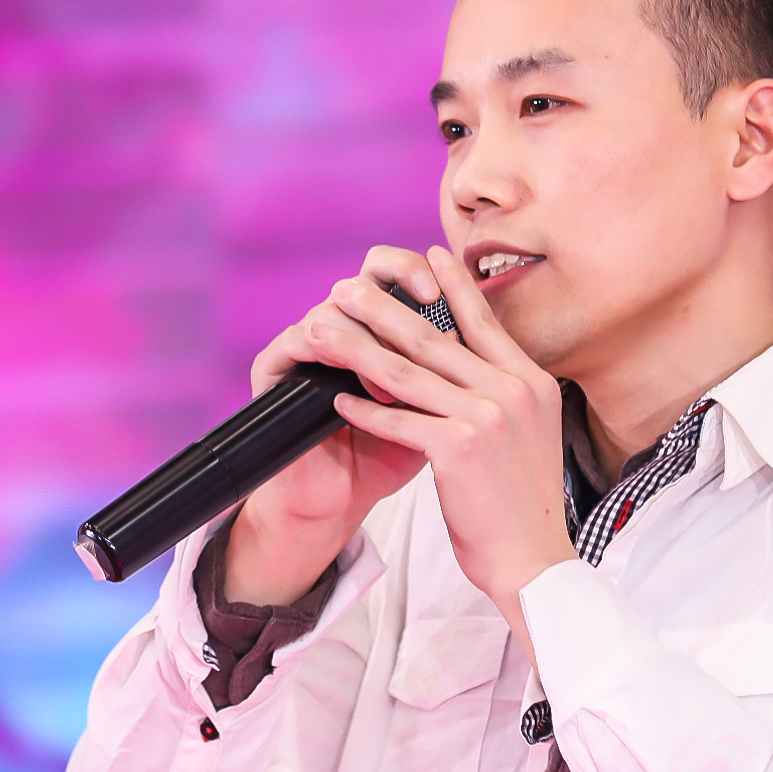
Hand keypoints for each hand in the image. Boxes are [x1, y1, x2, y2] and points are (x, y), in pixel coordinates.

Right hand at [226, 246, 444, 604]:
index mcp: (379, 329)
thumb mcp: (437, 410)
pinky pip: (291, 341)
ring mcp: (306, 345)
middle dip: (397, 280)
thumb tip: (498, 332)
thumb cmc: (392, 457)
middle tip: (428, 292)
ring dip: (365, 335)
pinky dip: (321, 354)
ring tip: (389, 373)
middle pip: (365, 277)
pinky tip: (349, 383)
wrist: (338, 499)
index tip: (451, 285)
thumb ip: (456, 371)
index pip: (397, 275)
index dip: (423, 272)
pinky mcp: (274, 370)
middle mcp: (342, 328)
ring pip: (330, 308)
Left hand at [319, 245, 575, 641]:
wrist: (534, 560)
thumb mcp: (528, 434)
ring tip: (323, 331)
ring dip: (356, 348)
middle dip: (383, 308)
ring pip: (406, 373)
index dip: (453, 286)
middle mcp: (511, 390)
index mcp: (531, 382)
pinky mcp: (458, 448)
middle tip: (348, 287)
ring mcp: (486, 417)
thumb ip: (506, 394)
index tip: (428, 255)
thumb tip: (475, 363)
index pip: (484, 323)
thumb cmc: (522, 505)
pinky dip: (363, 410)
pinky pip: (398, 420)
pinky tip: (335, 397)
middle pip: (435, 337)